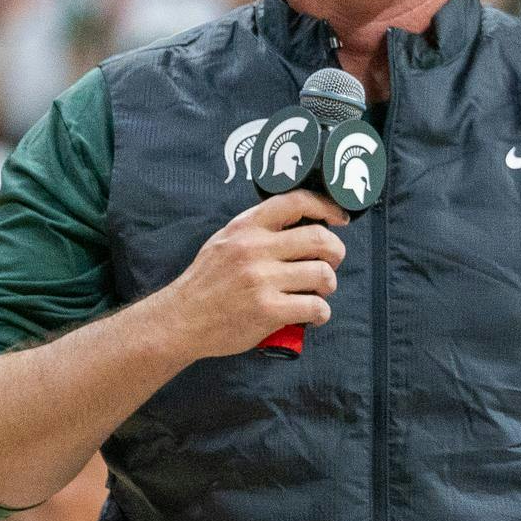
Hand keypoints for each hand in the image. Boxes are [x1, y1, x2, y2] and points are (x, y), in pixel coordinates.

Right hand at [145, 189, 348, 361]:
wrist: (181, 319)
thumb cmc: (206, 282)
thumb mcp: (225, 240)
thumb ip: (257, 229)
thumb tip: (300, 223)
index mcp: (246, 226)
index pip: (295, 202)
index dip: (325, 206)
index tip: (339, 218)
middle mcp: (254, 248)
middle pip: (320, 239)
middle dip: (336, 253)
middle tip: (331, 264)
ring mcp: (262, 280)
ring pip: (323, 275)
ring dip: (328, 286)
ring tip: (317, 293)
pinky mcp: (268, 310)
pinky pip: (316, 308)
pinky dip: (321, 314)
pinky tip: (311, 316)